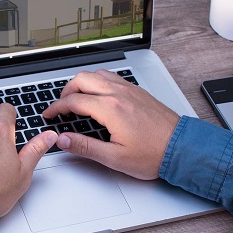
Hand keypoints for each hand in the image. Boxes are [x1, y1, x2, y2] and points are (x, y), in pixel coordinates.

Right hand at [42, 70, 179, 179]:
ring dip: (82, 83)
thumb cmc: (154, 154)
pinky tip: (99, 95)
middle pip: (82, 79)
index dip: (56, 108)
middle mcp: (119, 94)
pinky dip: (98, 82)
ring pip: (97, 74)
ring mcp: (130, 90)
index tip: (49, 114)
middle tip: (61, 106)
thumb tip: (64, 140)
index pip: (73, 101)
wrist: (182, 148)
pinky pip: (112, 77)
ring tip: (77, 99)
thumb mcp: (114, 157)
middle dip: (66, 91)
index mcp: (110, 109)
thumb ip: (85, 147)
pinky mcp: (138, 91)